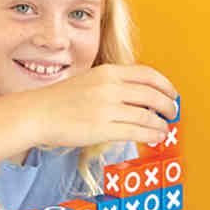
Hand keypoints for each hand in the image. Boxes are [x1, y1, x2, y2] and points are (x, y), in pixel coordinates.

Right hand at [31, 64, 178, 147]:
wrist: (37, 114)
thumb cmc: (59, 101)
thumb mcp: (88, 81)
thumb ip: (112, 85)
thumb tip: (137, 96)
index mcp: (108, 72)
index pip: (148, 75)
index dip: (165, 85)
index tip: (172, 94)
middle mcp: (110, 87)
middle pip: (152, 95)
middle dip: (168, 105)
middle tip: (172, 113)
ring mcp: (107, 108)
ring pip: (147, 115)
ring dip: (162, 123)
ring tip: (165, 129)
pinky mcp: (102, 129)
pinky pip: (137, 131)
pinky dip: (152, 135)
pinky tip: (156, 137)